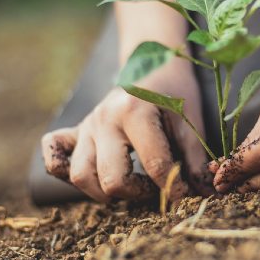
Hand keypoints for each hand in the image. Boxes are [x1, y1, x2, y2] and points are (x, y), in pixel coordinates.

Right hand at [41, 59, 209, 201]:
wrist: (152, 63)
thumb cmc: (174, 93)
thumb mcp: (190, 122)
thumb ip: (194, 159)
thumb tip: (204, 195)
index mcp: (134, 112)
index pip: (154, 166)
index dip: (174, 189)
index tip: (185, 196)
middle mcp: (104, 119)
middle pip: (110, 179)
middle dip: (137, 194)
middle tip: (154, 189)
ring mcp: (86, 126)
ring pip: (80, 176)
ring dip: (104, 192)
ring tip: (129, 186)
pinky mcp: (75, 131)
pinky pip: (54, 157)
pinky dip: (64, 172)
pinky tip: (92, 176)